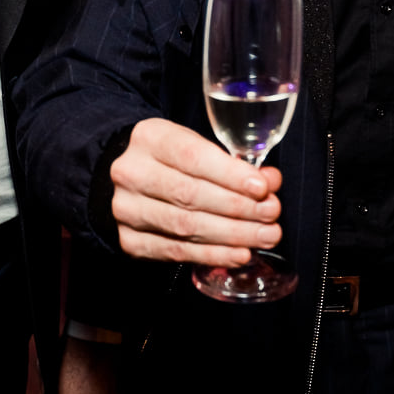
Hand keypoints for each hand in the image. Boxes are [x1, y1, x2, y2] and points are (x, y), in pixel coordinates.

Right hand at [108, 118, 281, 264]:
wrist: (122, 178)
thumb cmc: (168, 160)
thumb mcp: (195, 145)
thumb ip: (231, 163)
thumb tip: (270, 182)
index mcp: (149, 139)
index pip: (192, 157)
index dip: (230, 175)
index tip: (261, 188)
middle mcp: (131, 173)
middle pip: (190, 194)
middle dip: (238, 208)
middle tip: (271, 214)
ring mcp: (126, 209)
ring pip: (185, 226)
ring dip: (232, 235)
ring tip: (264, 236)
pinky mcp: (129, 240)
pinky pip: (176, 251)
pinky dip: (213, 254)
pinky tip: (239, 254)